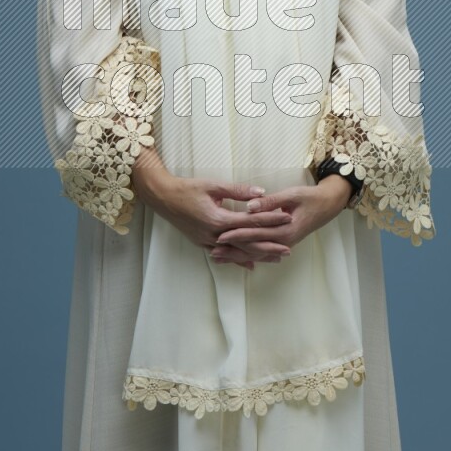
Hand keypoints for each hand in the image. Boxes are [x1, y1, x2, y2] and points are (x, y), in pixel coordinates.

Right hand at [132, 147, 293, 269]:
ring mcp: (207, 241)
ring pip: (237, 252)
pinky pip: (225, 254)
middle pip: (247, 243)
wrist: (162, 197)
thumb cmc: (187, 189)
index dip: (270, 220)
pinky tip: (251, 265)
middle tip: (288, 249)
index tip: (287, 218)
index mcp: (218, 219)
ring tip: (276, 259)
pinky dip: (239, 259)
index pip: (251, 221)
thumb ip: (238, 190)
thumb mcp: (213, 185)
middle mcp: (214, 235)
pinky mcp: (202, 242)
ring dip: (257, 255)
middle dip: (268, 246)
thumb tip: (261, 192)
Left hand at [212, 176, 351, 258]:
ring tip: (218, 258)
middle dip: (232, 250)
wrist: (328, 205)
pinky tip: (237, 258)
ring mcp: (284, 244)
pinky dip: (248, 255)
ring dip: (237, 255)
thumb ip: (270, 201)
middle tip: (212, 252)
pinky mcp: (283, 242)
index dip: (236, 234)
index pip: (255, 234)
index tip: (219, 236)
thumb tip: (250, 206)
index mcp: (285, 230)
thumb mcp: (292, 194)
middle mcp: (284, 241)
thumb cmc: (310, 197)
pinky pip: (263, 251)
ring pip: (256, 253)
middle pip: (253, 248)